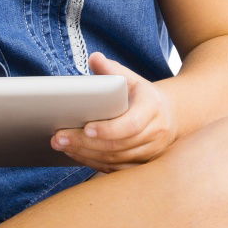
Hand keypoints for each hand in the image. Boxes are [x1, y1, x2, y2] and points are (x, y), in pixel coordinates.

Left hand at [51, 52, 178, 171]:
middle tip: (58, 138)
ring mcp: (150, 152)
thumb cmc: (141, 94)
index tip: (86, 128)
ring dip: (85, 154)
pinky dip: (93, 163)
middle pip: (118, 145)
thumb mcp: (131, 78)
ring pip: (115, 160)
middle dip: (85, 143)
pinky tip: (75, 154)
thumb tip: (94, 58)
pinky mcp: (142, 164)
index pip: (131, 124)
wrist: (169, 115)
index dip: (108, 129)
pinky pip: (116, 169)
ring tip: (61, 144)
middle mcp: (155, 133)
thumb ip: (111, 69)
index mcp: (152, 108)